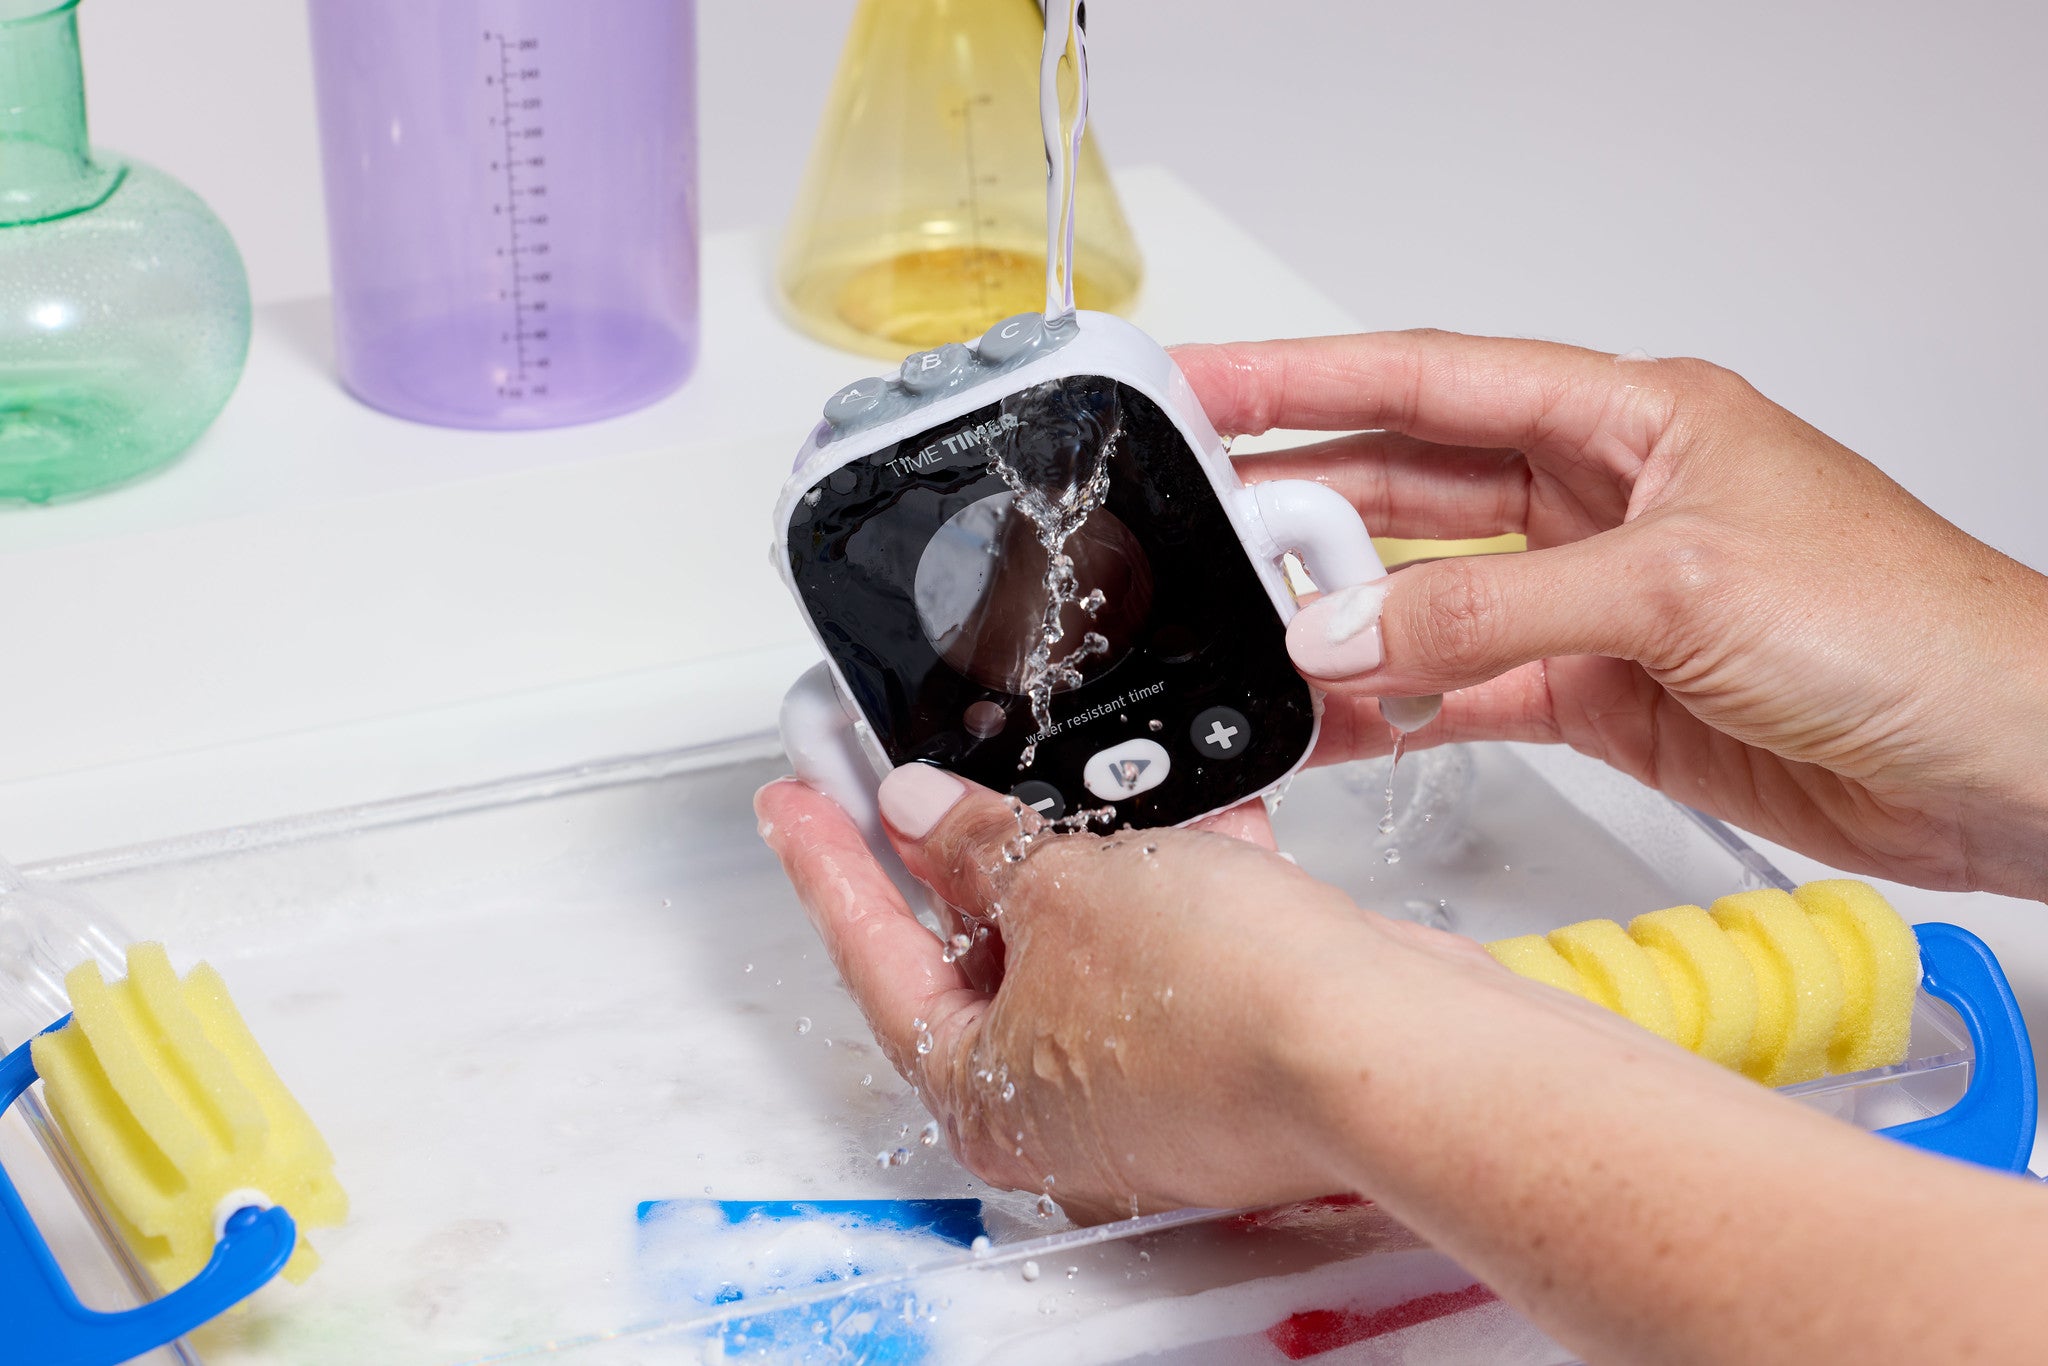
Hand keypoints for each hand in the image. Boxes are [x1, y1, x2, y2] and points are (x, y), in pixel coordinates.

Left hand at [755, 764, 1493, 1222]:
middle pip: (981, 947)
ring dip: (1089, 851)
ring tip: (1076, 772)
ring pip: (1088, 936)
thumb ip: (982, 844)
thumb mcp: (1068, 890)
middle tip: (923, 762)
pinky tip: (1193, 809)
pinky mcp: (1223, 1044)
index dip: (826, 861)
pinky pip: (1172, 940)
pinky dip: (1175, 876)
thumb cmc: (1230, 1012)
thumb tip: (926, 812)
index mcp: (983, 1088)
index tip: (793, 799)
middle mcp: (1060, 1098)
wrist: (1390, 1048)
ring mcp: (1147, 1077)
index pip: (871, 953)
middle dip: (970, 846)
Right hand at [1175, 333, 2047, 899]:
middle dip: (1302, 501)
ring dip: (1341, 617)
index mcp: (1633, 418)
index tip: (1204, 383)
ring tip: (1245, 631)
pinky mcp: (1601, 695)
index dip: (1306, 378)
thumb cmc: (1906, 626)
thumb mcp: (1676, 587)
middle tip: (1196, 519)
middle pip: (1414, 486)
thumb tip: (1343, 634)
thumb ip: (1491, 611)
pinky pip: (1464, 692)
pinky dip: (1398, 708)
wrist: (2000, 759)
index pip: (1433, 381)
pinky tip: (1335, 718)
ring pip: (1427, 597)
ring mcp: (1595, 603)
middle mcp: (1604, 500)